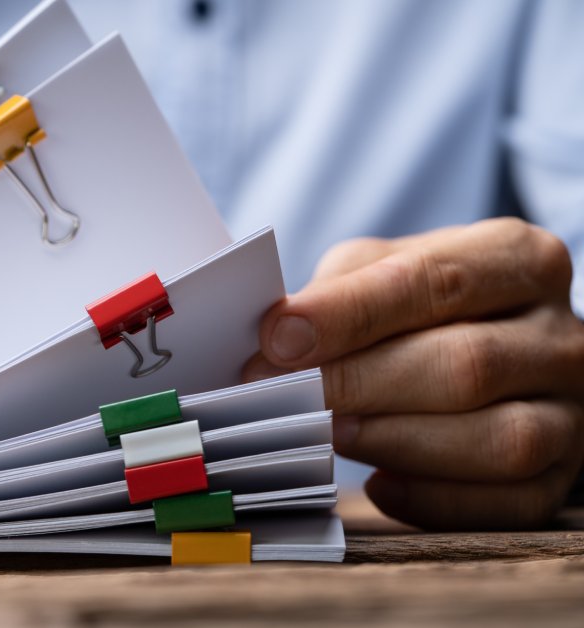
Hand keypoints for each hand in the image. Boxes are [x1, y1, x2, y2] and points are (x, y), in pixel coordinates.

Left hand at [244, 218, 583, 529]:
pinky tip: (380, 486)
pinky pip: (508, 504)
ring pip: (501, 441)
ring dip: (396, 442)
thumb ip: (337, 294)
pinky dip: (435, 500)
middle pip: (466, 364)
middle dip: (360, 383)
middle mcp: (560, 333)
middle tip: (283, 395)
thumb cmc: (417, 308)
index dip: (350, 313)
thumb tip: (277, 338)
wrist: (488, 345)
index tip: (278, 338)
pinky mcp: (562, 477)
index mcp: (519, 260)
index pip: (434, 282)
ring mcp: (573, 410)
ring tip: (328, 434)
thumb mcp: (380, 271)